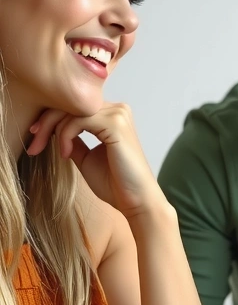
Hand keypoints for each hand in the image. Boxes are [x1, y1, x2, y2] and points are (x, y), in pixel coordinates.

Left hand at [25, 103, 163, 218]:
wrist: (135, 200)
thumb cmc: (115, 183)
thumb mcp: (84, 156)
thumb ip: (71, 138)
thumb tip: (50, 127)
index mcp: (112, 116)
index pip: (74, 106)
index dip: (49, 119)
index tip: (35, 138)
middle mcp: (117, 110)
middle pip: (69, 103)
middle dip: (45, 123)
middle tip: (34, 144)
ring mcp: (118, 114)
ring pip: (70, 110)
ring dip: (52, 130)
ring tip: (48, 150)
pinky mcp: (115, 123)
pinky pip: (77, 120)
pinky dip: (65, 135)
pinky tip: (66, 153)